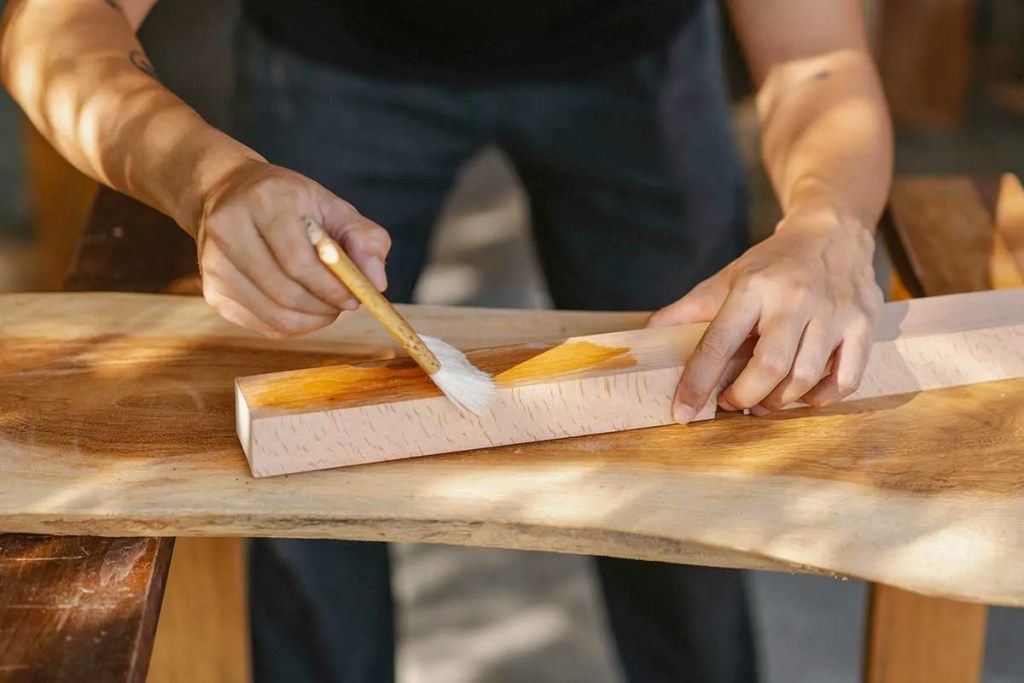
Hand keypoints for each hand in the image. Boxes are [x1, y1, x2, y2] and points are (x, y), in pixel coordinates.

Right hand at [196, 160, 390, 337]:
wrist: (226, 193)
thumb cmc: (289, 202)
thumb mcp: (332, 206)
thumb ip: (364, 239)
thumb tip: (377, 283)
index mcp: (264, 200)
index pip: (299, 261)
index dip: (332, 287)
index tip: (356, 296)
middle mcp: (228, 229)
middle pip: (285, 292)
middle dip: (325, 307)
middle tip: (345, 304)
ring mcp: (214, 264)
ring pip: (274, 314)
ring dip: (312, 320)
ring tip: (327, 306)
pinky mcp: (212, 291)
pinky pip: (262, 325)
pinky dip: (292, 325)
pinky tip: (304, 309)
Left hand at [648, 211, 883, 422]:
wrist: (832, 231)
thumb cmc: (772, 264)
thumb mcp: (727, 279)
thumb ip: (689, 309)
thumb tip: (647, 334)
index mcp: (753, 287)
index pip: (719, 342)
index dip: (697, 382)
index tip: (682, 412)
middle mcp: (795, 298)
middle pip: (769, 366)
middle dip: (744, 397)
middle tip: (732, 404)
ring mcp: (834, 311)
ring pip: (806, 377)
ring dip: (779, 402)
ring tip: (764, 403)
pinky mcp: (864, 324)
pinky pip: (846, 379)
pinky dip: (820, 399)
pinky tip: (802, 396)